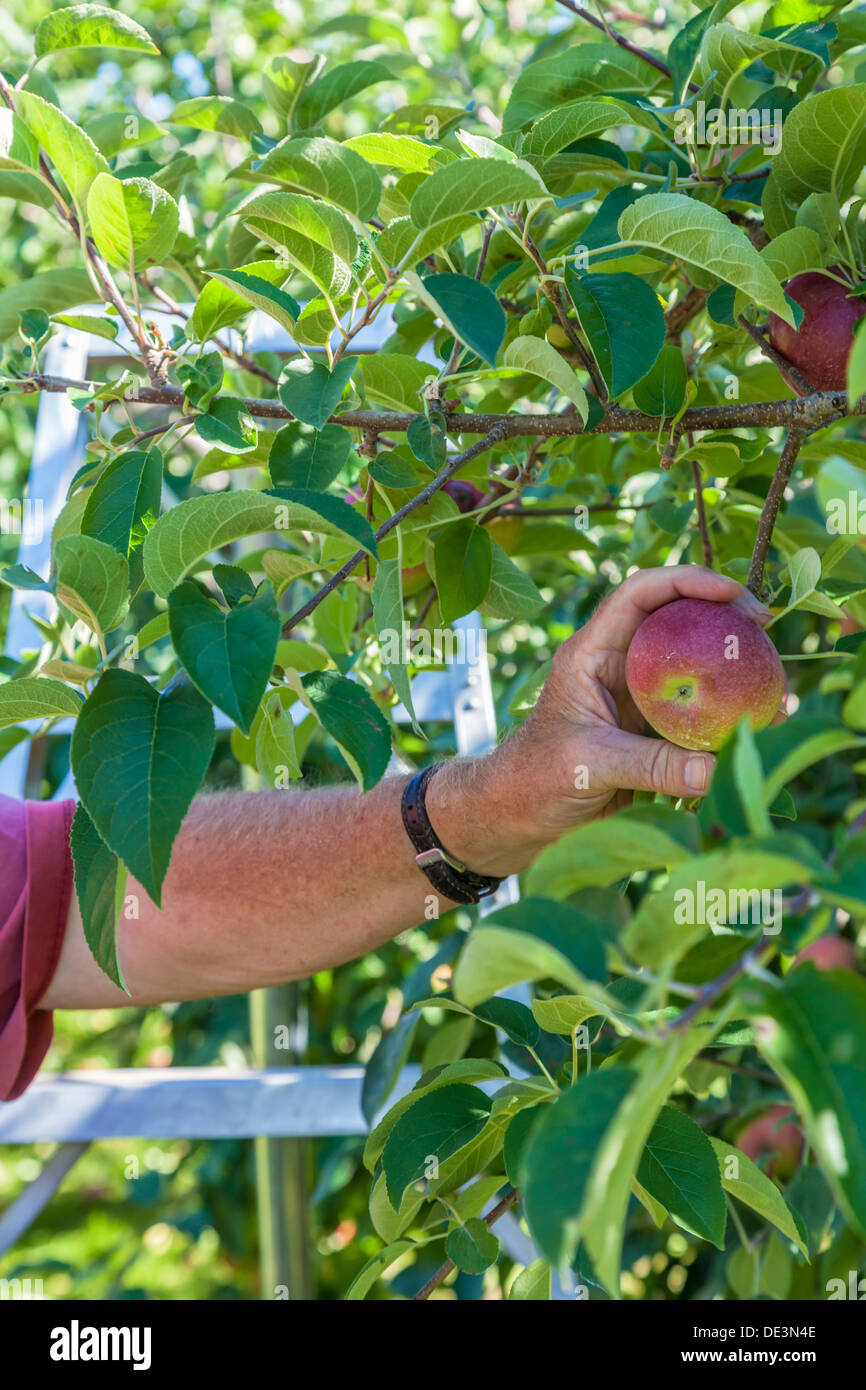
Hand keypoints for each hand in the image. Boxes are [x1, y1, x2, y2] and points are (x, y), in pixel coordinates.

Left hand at [429, 566, 776, 875]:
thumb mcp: (589, 766)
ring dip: (733, 668)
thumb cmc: (534, 779)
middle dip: (722, 616)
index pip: (637, 595)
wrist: (519, 820)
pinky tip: (768, 724)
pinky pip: (700, 715)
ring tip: (777, 677)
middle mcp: (620, 667)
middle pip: (676, 621)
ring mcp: (640, 699)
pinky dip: (732, 716)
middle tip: (765, 627)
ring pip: (694, 667)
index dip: (683, 581)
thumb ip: (649, 766)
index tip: (730, 591)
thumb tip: (715, 769)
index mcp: (591, 653)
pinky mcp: (656, 732)